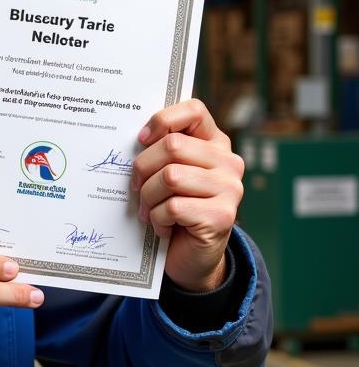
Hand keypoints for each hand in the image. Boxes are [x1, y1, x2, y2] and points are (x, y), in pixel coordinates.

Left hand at [131, 98, 244, 291]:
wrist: (191, 256)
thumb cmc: (174, 208)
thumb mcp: (167, 174)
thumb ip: (161, 152)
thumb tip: (136, 137)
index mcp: (215, 144)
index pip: (194, 110)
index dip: (162, 120)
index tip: (141, 139)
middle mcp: (228, 162)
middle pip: (172, 146)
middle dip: (143, 169)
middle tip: (136, 189)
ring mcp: (230, 189)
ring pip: (170, 177)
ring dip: (148, 198)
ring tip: (150, 211)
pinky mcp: (222, 216)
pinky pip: (172, 208)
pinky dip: (157, 220)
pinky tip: (163, 228)